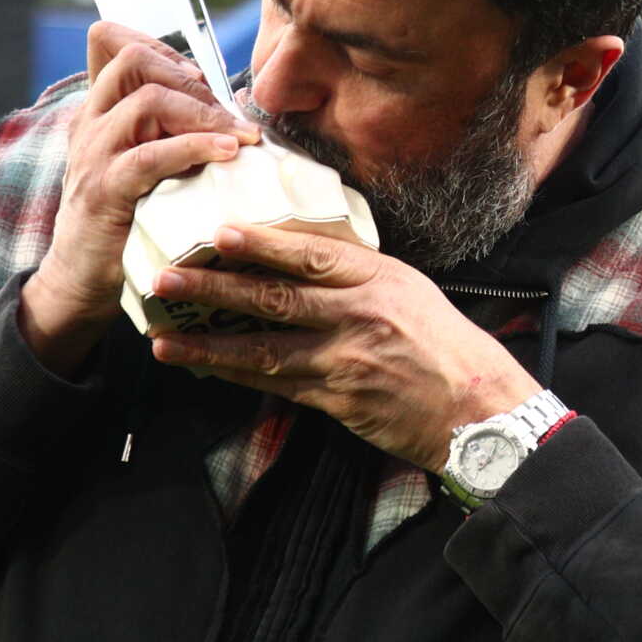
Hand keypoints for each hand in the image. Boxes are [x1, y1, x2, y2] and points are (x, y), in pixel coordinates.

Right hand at [19, 22, 260, 372]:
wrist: (81, 281)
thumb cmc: (125, 221)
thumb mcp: (142, 163)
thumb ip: (168, 130)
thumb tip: (232, 101)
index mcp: (98, 110)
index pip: (112, 41)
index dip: (162, 46)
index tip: (200, 76)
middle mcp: (91, 122)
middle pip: (134, 59)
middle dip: (191, 77)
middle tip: (228, 111)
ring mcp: (94, 155)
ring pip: (146, 100)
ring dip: (203, 112)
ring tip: (240, 135)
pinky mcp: (105, 191)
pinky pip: (150, 154)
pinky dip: (195, 147)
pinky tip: (228, 153)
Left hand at [145, 223, 539, 472]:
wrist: (478, 408)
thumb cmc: (447, 346)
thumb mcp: (410, 291)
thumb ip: (357, 276)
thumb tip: (299, 259)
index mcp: (379, 278)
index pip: (311, 254)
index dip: (262, 243)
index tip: (219, 232)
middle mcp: (359, 315)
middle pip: (275, 298)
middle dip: (215, 288)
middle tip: (167, 278)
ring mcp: (346, 360)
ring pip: (265, 348)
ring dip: (208, 343)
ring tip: (163, 337)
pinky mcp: (338, 400)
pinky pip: (276, 385)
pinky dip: (237, 376)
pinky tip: (204, 368)